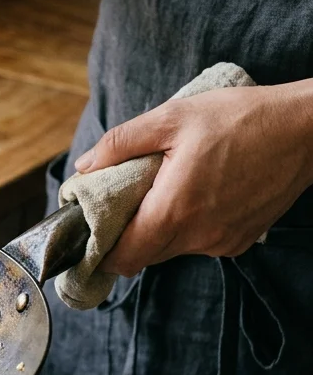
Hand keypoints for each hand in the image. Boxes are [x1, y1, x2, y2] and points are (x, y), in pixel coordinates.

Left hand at [73, 84, 312, 276]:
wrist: (306, 129)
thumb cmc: (239, 119)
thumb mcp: (171, 117)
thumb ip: (120, 144)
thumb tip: (84, 166)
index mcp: (176, 210)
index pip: (124, 256)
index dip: (100, 250)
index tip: (88, 234)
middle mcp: (200, 237)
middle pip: (144, 255)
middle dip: (124, 237)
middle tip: (116, 204)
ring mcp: (223, 242)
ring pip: (170, 250)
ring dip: (155, 230)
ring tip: (155, 192)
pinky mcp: (240, 240)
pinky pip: (197, 243)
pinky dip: (184, 227)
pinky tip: (189, 195)